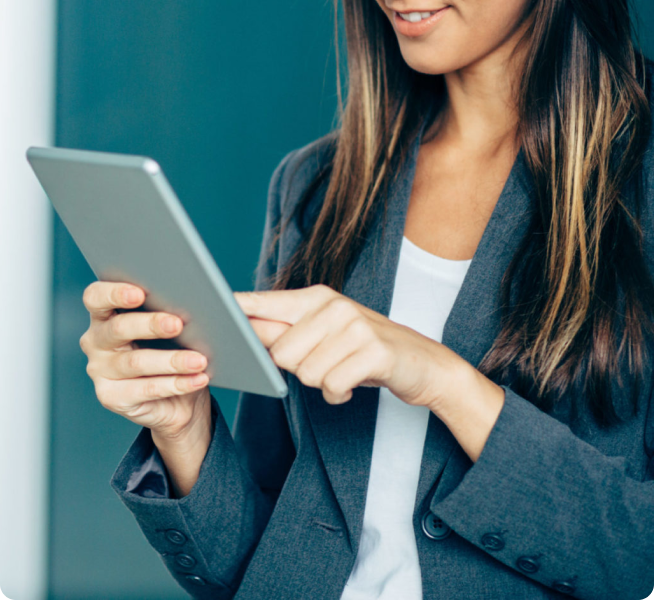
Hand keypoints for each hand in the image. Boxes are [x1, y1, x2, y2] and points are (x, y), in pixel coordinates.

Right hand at [79, 281, 210, 444]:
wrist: (176, 397)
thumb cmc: (171, 347)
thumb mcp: (171, 325)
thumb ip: (174, 308)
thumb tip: (201, 300)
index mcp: (105, 313)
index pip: (96, 297)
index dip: (114, 293)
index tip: (140, 293)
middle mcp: (96, 340)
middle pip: (118, 328)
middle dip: (151, 324)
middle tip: (177, 324)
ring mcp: (100, 370)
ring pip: (136, 362)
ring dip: (172, 360)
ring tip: (199, 360)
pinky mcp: (112, 397)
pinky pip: (147, 389)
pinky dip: (177, 384)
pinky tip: (197, 378)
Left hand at [233, 284, 456, 408]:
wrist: (424, 363)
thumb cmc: (365, 351)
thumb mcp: (326, 335)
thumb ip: (286, 332)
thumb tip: (242, 331)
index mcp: (317, 298)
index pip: (265, 302)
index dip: (235, 308)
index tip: (206, 305)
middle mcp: (333, 305)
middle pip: (280, 352)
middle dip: (298, 370)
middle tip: (325, 365)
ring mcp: (354, 325)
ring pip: (305, 372)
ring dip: (322, 384)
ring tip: (343, 372)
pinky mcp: (373, 350)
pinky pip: (331, 386)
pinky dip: (339, 396)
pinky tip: (353, 386)